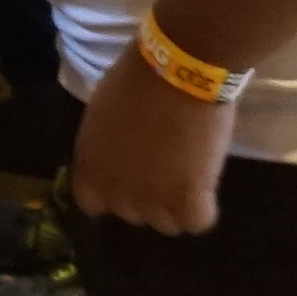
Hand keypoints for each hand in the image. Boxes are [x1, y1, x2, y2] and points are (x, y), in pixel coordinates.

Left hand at [67, 60, 235, 234]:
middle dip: (148, 195)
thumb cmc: (138, 80)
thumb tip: (116, 157)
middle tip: (165, 167)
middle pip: (133, 213)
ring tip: (188, 173)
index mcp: (90, 167)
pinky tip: (205, 184)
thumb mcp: (103, 113)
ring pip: (165, 224)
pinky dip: (203, 208)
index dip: (112, 192)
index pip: (92, 203)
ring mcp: (153, 199)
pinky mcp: (189, 199)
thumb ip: (106, 146)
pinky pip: (196, 221)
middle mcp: (117, 190)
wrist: (178, 71)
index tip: (129, 177)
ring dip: (176, 204)